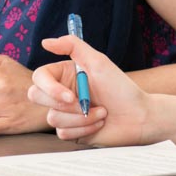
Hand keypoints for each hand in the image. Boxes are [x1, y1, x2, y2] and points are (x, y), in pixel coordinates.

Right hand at [29, 35, 153, 144]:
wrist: (139, 117)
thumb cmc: (121, 88)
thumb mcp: (98, 61)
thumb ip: (72, 45)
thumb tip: (45, 42)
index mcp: (64, 74)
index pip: (39, 77)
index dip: (49, 88)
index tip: (70, 96)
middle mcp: (61, 93)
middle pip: (36, 97)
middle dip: (64, 105)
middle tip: (86, 104)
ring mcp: (65, 113)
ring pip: (52, 118)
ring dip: (81, 118)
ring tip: (101, 112)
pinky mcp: (71, 131)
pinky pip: (63, 133)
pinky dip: (83, 129)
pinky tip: (98, 123)